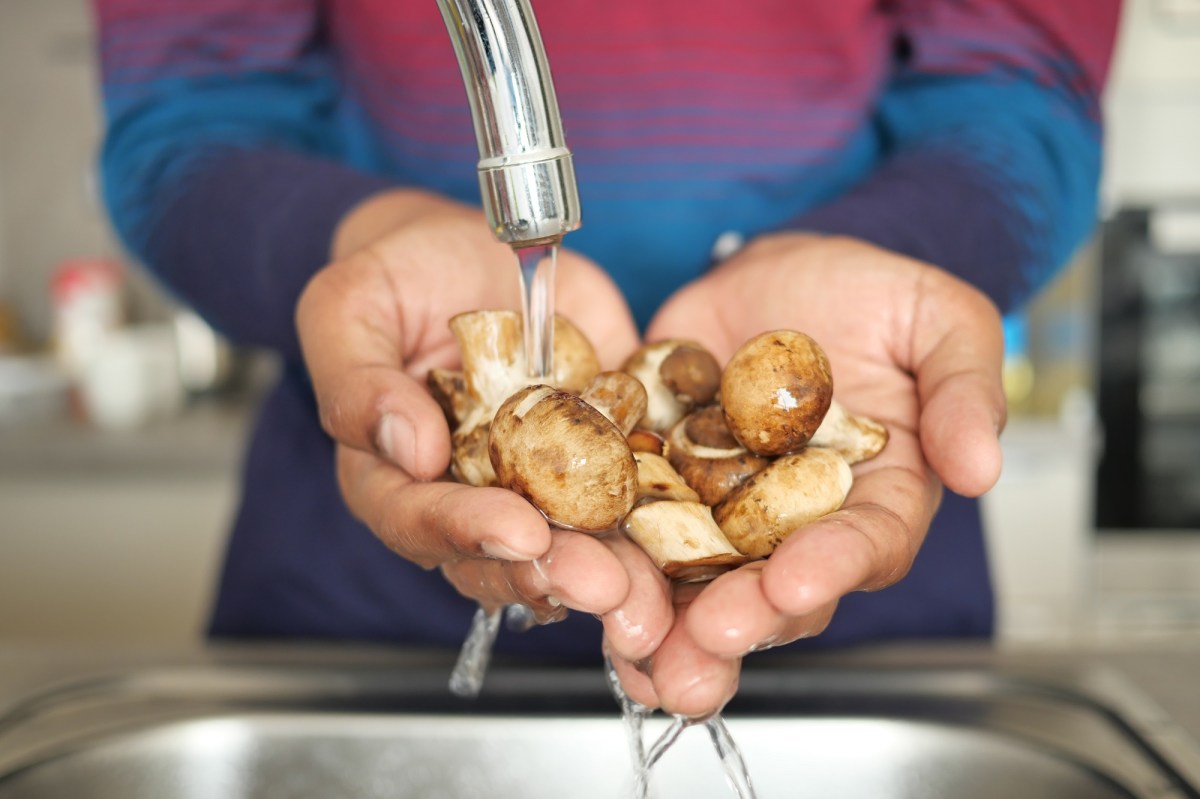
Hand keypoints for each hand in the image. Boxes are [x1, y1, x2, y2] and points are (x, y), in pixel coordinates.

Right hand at [297, 189, 669, 653]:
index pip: (419, 520)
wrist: (474, 250)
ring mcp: (539, 480)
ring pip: (571, 544)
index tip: (520, 531)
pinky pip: (630, 496)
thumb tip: (406, 448)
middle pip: (503, 553)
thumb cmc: (396, 277)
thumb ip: (357, 379)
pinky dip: (659, 523)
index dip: (468, 531)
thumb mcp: (348, 306)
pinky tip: (686, 542)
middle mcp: (469, 492)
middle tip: (603, 585)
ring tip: (646, 587)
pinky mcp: (600, 453)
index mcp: (394, 473)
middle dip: (555, 573)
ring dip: (612, 572)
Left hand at [610, 233, 1005, 716]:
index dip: (832, 569)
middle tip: (701, 652)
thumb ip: (964, 388)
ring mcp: (719, 509)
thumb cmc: (872, 298)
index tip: (795, 582)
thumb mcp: (939, 322)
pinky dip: (605, 560)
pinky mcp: (655, 481)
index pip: (862, 547)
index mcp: (874, 498)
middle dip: (737, 626)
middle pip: (771, 591)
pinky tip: (580, 584)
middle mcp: (794, 522)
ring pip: (694, 582)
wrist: (779, 273)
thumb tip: (982, 467)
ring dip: (665, 625)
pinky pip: (628, 527)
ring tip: (641, 658)